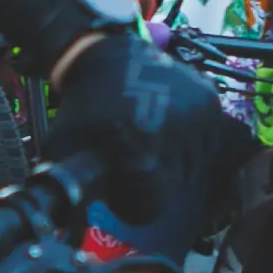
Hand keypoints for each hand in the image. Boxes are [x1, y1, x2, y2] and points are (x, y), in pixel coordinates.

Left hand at [43, 28, 229, 224]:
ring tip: (146, 135)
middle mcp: (176, 131)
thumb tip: (71, 220)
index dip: (129, 199)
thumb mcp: (62, 150)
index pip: (149, 206)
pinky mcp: (210, 100)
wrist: (99, 52)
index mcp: (139, 148)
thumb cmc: (79, 107)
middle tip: (130, 155)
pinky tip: (165, 122)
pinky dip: (187, 139)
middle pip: (173, 187)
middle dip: (151, 178)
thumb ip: (71, 188)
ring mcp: (198, 113)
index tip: (117, 179)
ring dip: (171, 159)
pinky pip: (205, 142)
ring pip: (192, 166)